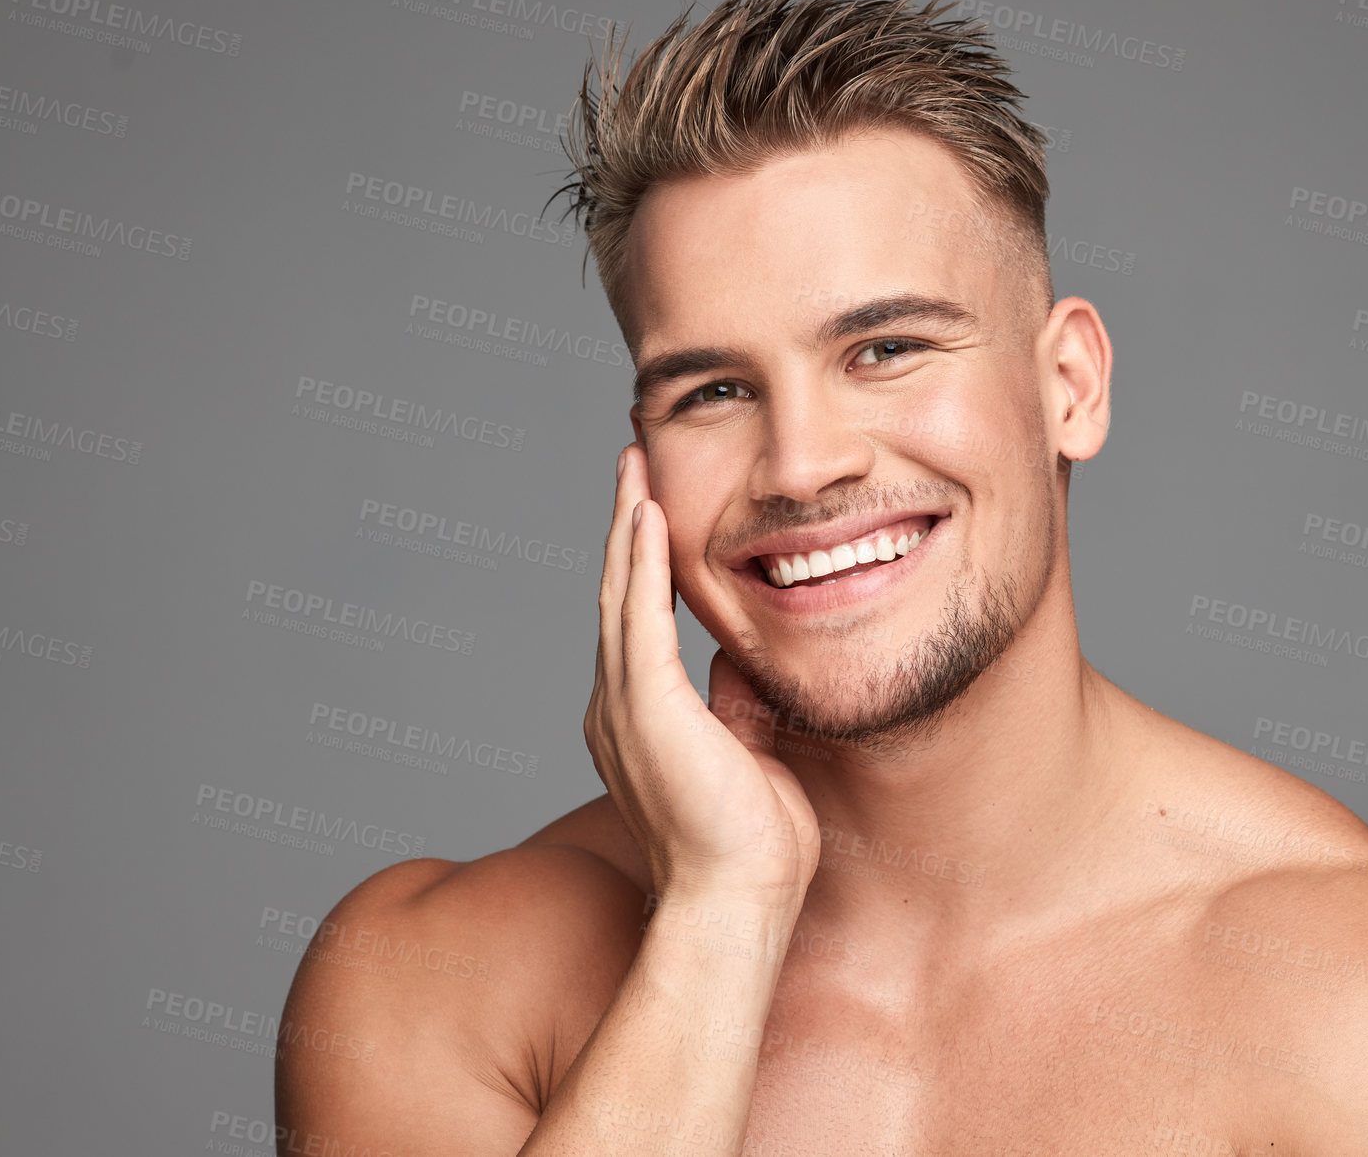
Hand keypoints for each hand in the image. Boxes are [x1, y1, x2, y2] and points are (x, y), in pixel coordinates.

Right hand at [583, 444, 821, 907]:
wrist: (736, 902)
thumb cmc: (751, 848)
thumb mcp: (750, 755)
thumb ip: (735, 704)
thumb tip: (738, 659)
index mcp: (639, 720)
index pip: (638, 623)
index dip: (642, 564)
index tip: (652, 511)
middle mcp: (617, 707)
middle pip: (617, 596)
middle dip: (626, 526)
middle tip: (631, 465)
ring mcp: (623, 706)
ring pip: (619, 594)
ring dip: (628, 526)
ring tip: (633, 467)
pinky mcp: (645, 706)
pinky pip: (638, 617)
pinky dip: (640, 563)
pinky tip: (647, 515)